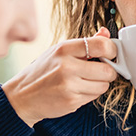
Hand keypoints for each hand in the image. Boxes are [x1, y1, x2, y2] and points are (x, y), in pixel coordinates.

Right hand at [1, 27, 116, 126]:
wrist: (23, 96)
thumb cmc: (42, 71)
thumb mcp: (59, 52)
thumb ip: (84, 43)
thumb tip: (106, 33)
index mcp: (64, 49)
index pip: (101, 46)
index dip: (112, 51)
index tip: (111, 54)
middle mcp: (67, 66)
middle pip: (108, 70)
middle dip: (109, 72)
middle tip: (101, 71)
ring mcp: (69, 85)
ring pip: (104, 85)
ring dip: (100, 84)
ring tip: (85, 81)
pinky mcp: (71, 101)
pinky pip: (94, 96)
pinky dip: (90, 94)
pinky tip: (77, 90)